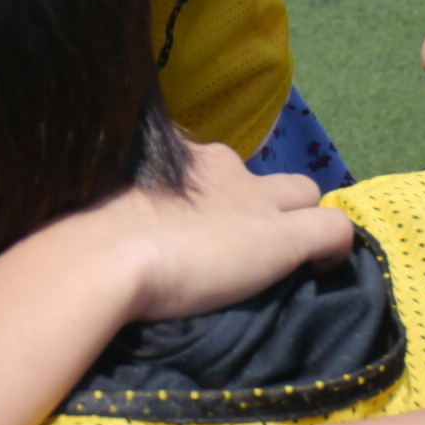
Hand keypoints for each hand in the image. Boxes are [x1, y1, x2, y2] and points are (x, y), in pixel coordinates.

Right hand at [70, 141, 353, 324]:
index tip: (207, 226)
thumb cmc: (90, 228)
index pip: (217, 164)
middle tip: (249, 243)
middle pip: (268, 173)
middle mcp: (220, 164)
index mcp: (178, 155)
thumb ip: (129, 194)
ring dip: (299, 219)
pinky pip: (333, 227)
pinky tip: (317, 269)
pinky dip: (333, 247)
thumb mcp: (110, 196)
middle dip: (268, 201)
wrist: (104, 252)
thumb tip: (118, 213)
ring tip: (285, 258)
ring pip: (306, 191)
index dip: (221, 195)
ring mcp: (254, 199)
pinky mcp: (281, 236)